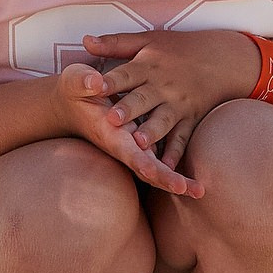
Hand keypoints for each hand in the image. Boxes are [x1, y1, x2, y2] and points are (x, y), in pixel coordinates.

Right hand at [54, 64, 202, 196]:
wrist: (72, 103)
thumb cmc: (75, 90)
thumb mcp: (75, 81)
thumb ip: (83, 82)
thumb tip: (95, 82)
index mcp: (108, 131)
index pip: (126, 150)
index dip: (141, 161)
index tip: (156, 171)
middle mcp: (122, 143)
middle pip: (145, 167)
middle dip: (167, 179)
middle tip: (195, 190)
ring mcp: (132, 145)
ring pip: (155, 168)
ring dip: (176, 180)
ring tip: (200, 190)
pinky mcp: (139, 142)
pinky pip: (158, 160)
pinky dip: (174, 171)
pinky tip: (194, 181)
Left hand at [77, 30, 260, 167]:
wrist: (220, 59)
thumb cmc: (176, 49)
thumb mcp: (146, 40)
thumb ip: (114, 44)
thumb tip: (85, 40)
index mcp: (148, 67)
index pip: (126, 73)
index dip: (111, 80)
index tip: (94, 85)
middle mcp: (163, 87)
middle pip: (143, 99)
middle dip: (129, 109)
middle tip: (113, 118)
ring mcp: (178, 105)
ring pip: (163, 120)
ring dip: (152, 132)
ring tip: (139, 142)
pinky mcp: (190, 119)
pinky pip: (182, 138)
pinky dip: (175, 153)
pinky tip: (167, 167)